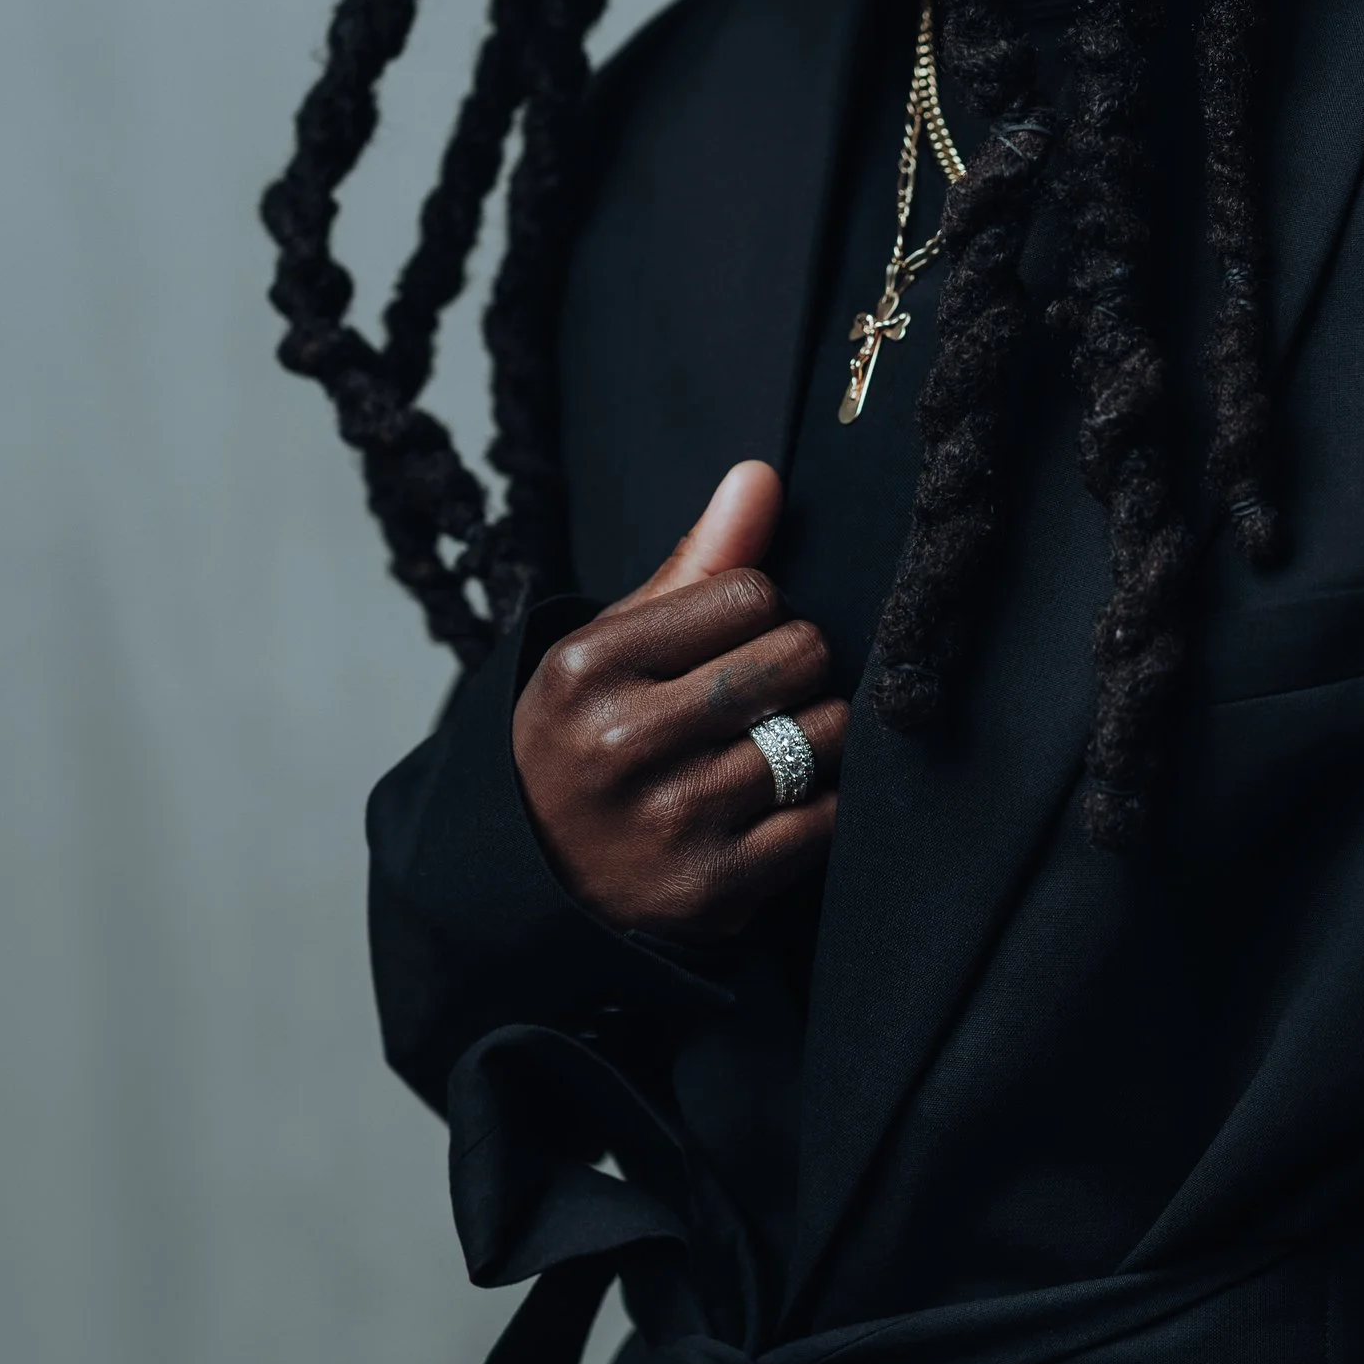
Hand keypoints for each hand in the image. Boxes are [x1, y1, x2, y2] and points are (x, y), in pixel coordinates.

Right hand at [511, 460, 845, 941]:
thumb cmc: (589, 739)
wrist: (537, 879)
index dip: (761, 615)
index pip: (753, 593)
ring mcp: (672, 818)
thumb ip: (695, 562)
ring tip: (771, 746)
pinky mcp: (714, 886)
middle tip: (765, 692)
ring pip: (826, 735)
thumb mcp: (612, 647)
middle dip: (799, 668)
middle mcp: (625, 741)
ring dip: (818, 736)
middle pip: (799, 656)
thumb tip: (760, 476)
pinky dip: (820, 807)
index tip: (732, 644)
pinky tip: (776, 804)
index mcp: (591, 666)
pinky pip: (826, 818)